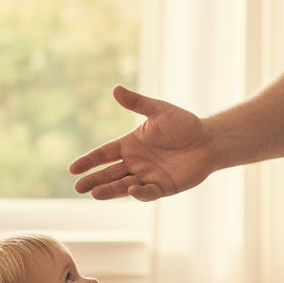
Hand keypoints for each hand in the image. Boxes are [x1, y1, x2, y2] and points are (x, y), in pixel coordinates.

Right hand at [69, 86, 219, 201]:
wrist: (209, 140)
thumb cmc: (185, 124)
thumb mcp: (159, 111)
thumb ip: (137, 103)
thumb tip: (116, 89)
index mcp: (131, 144)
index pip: (104, 154)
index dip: (89, 161)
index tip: (73, 168)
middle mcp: (136, 162)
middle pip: (109, 173)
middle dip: (94, 180)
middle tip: (78, 187)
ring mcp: (148, 176)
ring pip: (123, 185)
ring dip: (110, 190)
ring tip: (95, 194)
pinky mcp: (163, 187)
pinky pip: (147, 192)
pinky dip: (139, 192)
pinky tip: (132, 188)